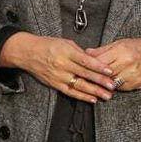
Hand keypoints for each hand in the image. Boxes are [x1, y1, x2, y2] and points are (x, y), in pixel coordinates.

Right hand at [0, 32, 115, 101]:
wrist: (27, 53)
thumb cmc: (47, 45)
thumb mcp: (64, 42)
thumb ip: (79, 52)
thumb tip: (94, 60)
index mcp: (66, 52)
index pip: (85, 61)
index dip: (98, 67)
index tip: (109, 71)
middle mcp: (62, 65)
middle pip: (84, 74)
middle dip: (100, 81)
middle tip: (112, 86)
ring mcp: (58, 76)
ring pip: (79, 85)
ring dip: (94, 91)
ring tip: (106, 96)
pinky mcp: (55, 84)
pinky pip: (70, 92)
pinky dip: (82, 96)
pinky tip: (92, 99)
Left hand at [89, 38, 140, 90]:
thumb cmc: (138, 47)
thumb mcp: (119, 43)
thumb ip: (102, 50)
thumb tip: (87, 53)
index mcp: (122, 50)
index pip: (100, 61)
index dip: (89, 65)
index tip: (81, 67)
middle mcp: (127, 63)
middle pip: (104, 73)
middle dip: (94, 75)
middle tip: (84, 76)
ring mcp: (132, 75)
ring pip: (111, 82)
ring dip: (103, 82)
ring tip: (96, 81)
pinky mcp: (135, 84)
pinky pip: (119, 88)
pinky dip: (114, 85)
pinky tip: (110, 82)